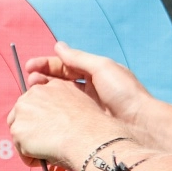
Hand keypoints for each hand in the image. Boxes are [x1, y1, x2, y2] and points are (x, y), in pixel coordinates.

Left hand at [7, 76, 117, 168]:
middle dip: (31, 130)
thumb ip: (62, 104)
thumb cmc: (91, 126)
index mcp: (49, 86)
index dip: (40, 119)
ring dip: (31, 145)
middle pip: (21, 115)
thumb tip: (55, 119)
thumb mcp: (79, 102)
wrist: (89, 137)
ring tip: (49, 152)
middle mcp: (33, 94)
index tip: (48, 129)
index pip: (35, 102)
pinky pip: (21, 150)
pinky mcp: (18, 130)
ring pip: (20, 133)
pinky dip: (31, 158)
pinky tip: (46, 158)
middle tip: (45, 144)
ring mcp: (22, 111)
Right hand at [24, 43, 151, 128]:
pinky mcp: (85, 123)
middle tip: (30, 83)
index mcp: (94, 73)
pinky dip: (52, 111)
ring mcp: (86, 106)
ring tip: (33, 95)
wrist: (141, 124)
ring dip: (45, 95)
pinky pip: (64, 115)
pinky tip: (43, 112)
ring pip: (59, 98)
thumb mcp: (102, 67)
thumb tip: (57, 46)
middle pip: (59, 81)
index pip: (64, 66)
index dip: (46, 65)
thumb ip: (78, 58)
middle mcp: (89, 89)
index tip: (30, 67)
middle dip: (42, 80)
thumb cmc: (125, 93)